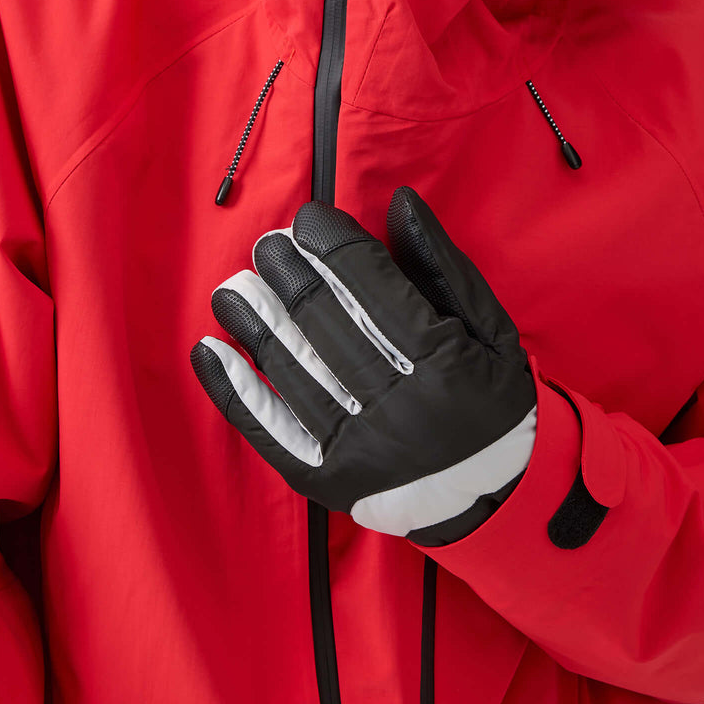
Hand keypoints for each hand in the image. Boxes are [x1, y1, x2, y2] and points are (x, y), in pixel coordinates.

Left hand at [190, 186, 536, 544]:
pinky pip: (271, 432)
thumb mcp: (490, 329)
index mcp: (446, 368)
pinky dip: (235, 390)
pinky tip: (209, 351)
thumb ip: (443, 266)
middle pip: (328, 327)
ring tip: (230, 289)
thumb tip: (399, 203)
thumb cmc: (492, 400)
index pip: (376, 291)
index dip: (337, 248)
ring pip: (294, 372)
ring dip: (255, 323)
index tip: (310, 218)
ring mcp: (359, 452)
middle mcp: (399, 412)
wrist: (495, 500)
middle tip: (267, 245)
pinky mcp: (328, 482)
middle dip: (291, 277)